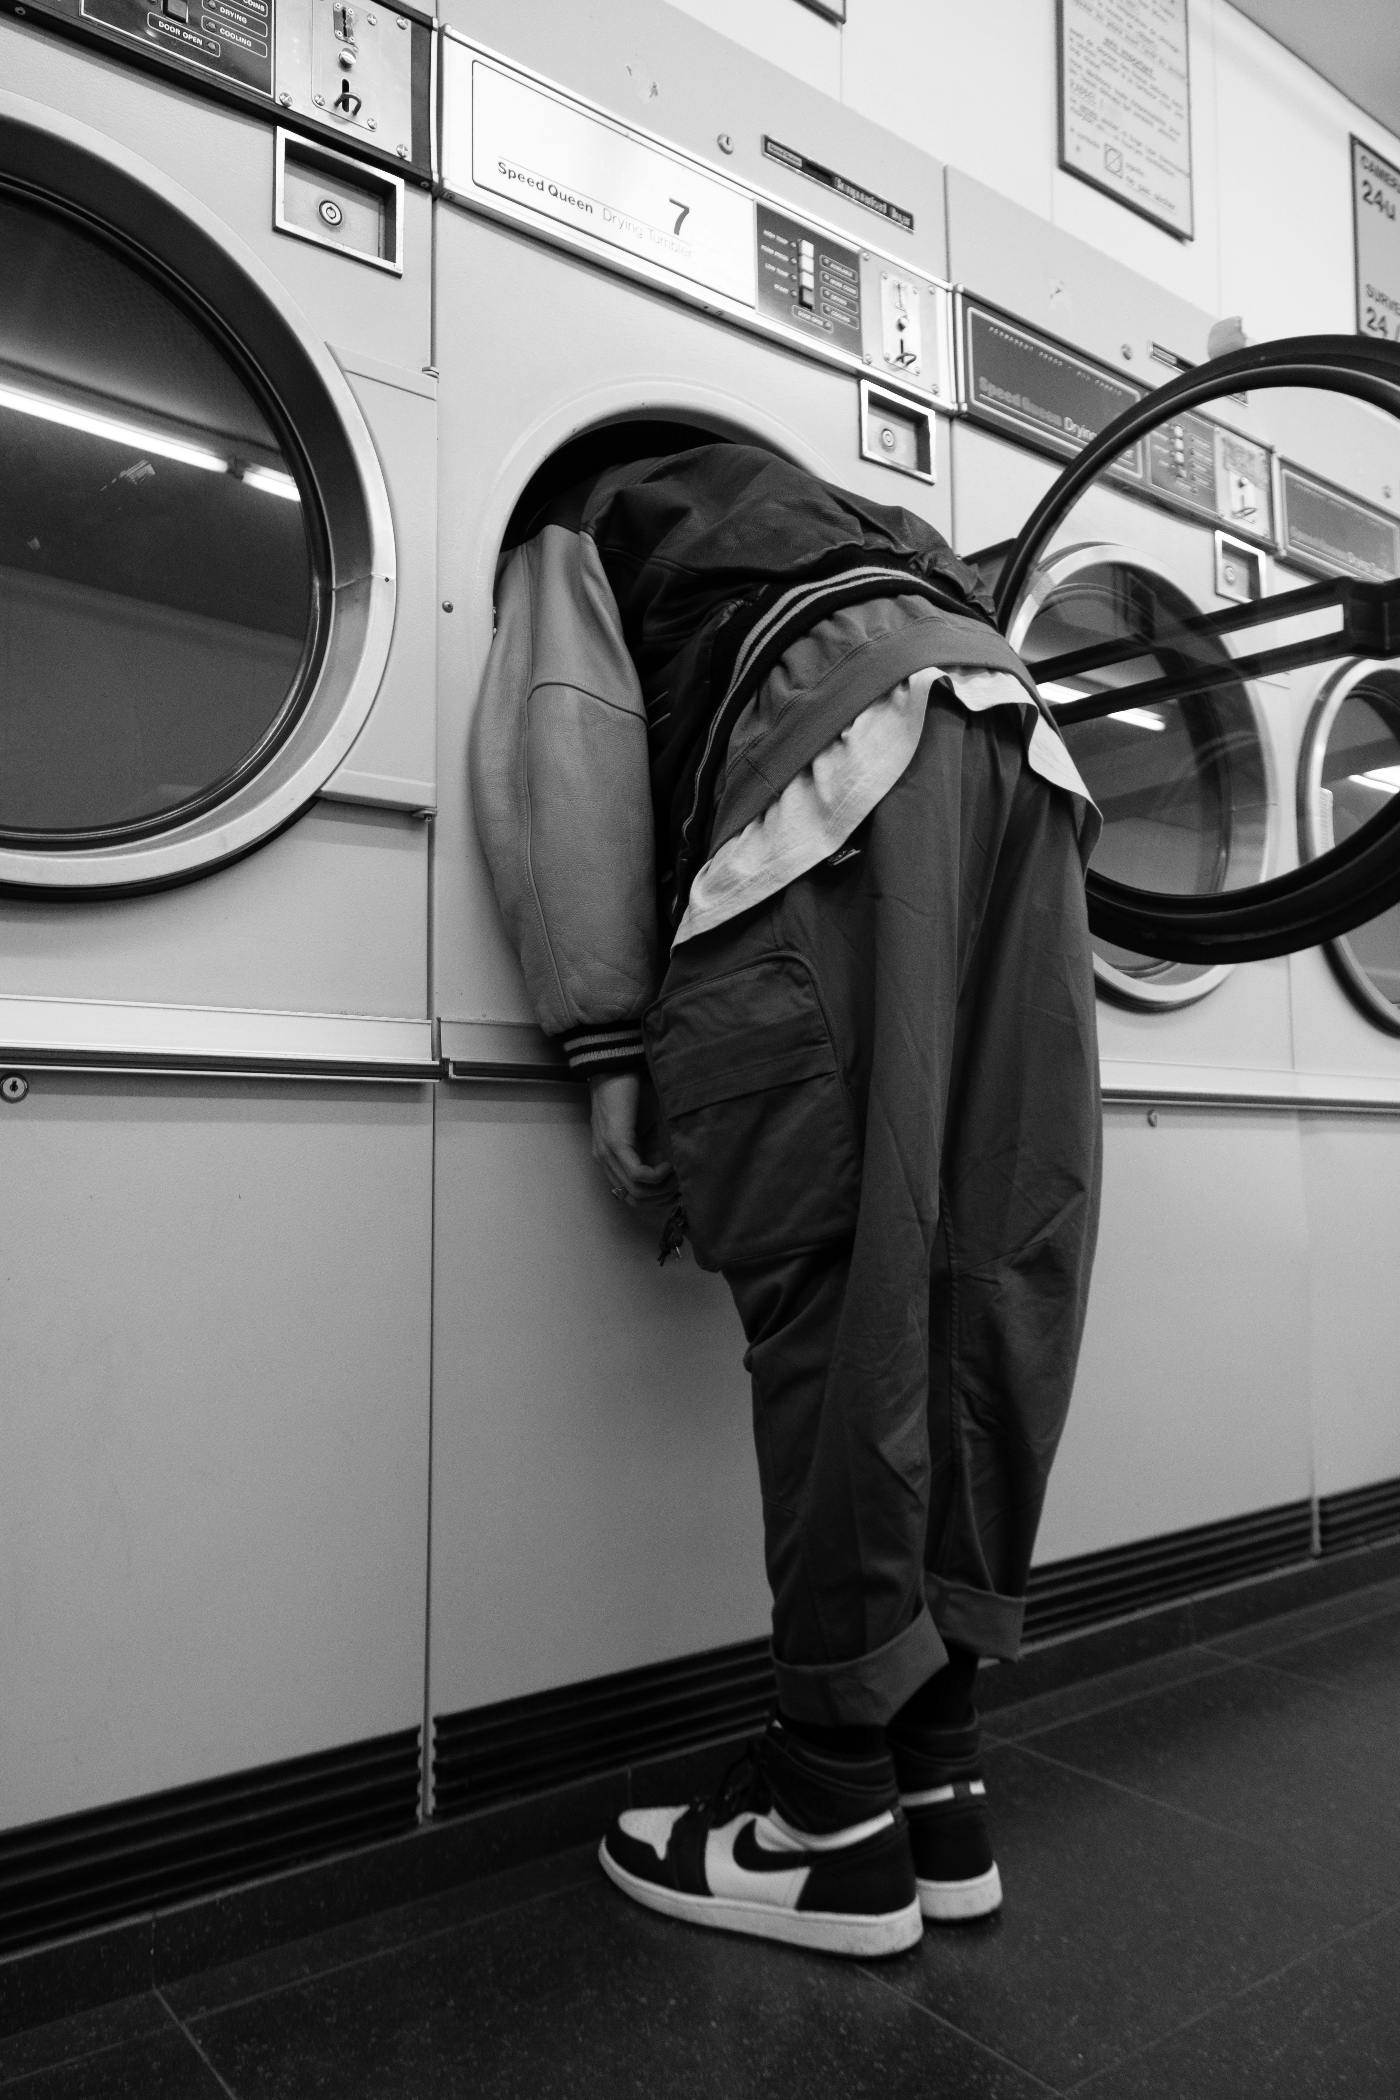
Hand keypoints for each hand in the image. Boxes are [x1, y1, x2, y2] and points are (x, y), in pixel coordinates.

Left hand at [588, 1069, 677, 1206]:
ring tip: (677, 1175)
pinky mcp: (615, 1143)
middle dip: (661, 1199)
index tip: (679, 1188)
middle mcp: (605, 1161)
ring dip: (662, 1189)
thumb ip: (657, 1148)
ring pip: (636, 1192)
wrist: (616, 1064)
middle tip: (681, 1186)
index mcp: (611, 1159)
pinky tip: (669, 1164)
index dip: (658, 1199)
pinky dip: (658, 1175)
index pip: (632, 1196)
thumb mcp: (649, 1127)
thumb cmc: (634, 1091)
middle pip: (634, 1200)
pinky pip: (638, 1175)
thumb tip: (679, 1170)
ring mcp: (607, 1153)